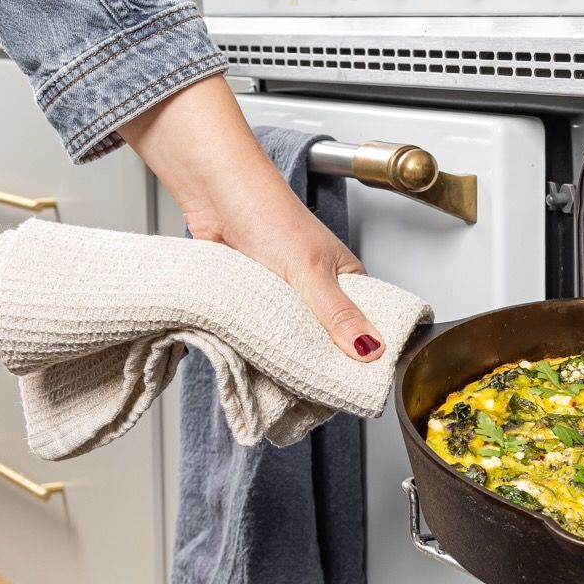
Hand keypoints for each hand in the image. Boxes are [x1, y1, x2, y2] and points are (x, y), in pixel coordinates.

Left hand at [118, 76, 383, 360]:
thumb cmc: (267, 213)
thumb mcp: (310, 271)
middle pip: (328, 341)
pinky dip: (259, 343)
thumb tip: (371, 349)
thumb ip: (337, 313)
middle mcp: (320, 293)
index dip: (364, 358)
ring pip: (293, 340)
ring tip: (285, 374)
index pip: (368, 328)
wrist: (213, 195)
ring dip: (285, 353)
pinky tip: (257, 355)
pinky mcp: (255, 303)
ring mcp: (286, 299)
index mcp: (348, 282)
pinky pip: (263, 333)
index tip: (355, 385)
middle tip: (314, 387)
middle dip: (320, 362)